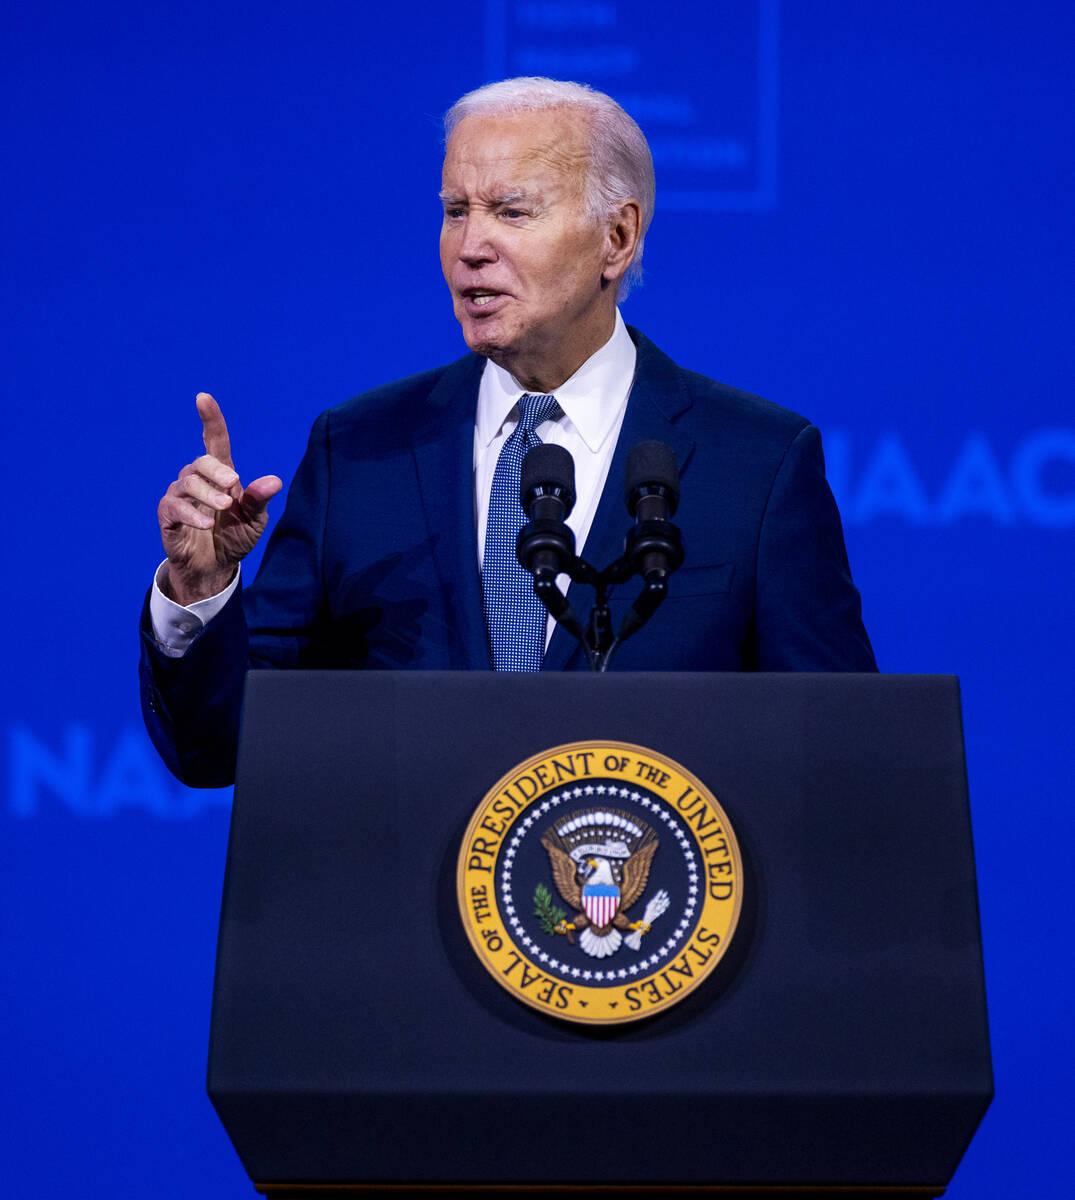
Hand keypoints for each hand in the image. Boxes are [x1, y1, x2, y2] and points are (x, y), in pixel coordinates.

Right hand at [157, 393, 282, 605]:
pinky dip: (190, 514)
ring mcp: (180, 497)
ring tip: (223, 507)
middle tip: (233, 485)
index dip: (210, 420)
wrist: (215, 568)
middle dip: (217, 471)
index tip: (203, 398)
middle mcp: (197, 481)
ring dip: (207, 494)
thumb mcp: (254, 521)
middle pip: (201, 462)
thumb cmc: (234, 538)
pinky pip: (174, 508)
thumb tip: (274, 480)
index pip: (214, 442)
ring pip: (187, 483)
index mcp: (220, 476)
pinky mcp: (168, 517)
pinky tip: (205, 524)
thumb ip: (260, 500)